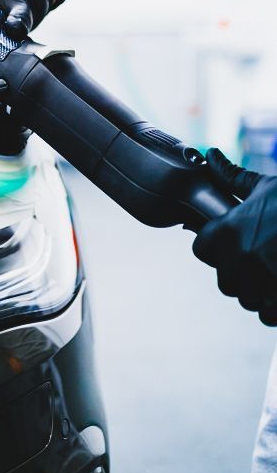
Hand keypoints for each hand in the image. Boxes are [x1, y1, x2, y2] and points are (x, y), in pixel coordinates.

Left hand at [193, 148, 276, 325]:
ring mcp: (264, 281)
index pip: (201, 249)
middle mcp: (243, 256)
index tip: (232, 245)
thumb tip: (211, 156)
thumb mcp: (266, 186)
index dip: (215, 247)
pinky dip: (275, 308)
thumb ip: (232, 176)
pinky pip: (268, 316)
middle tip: (262, 261)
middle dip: (240, 274)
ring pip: (247, 300)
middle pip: (225, 280)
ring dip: (260, 292)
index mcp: (231, 228)